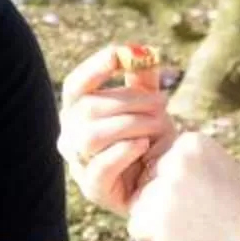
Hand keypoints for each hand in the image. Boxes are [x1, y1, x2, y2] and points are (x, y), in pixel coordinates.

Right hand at [57, 42, 176, 216]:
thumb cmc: (154, 143)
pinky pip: (99, 168)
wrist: (167, 185)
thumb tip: (141, 50)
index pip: (76, 87)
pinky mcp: (93, 190)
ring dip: (129, 125)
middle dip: (129, 101)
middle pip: (88, 109)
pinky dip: (123, 152)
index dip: (93, 68)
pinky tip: (143, 146)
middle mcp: (71, 138)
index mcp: (80, 114)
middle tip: (162, 103)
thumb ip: (144, 79)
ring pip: (90, 137)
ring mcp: (79, 166)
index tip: (118, 54)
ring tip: (157, 126)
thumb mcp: (151, 106)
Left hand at [122, 131, 239, 240]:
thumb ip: (186, 161)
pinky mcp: (156, 219)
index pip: (160, 164)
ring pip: (140, 205)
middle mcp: (176, 159)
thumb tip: (148, 159)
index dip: (179, 189)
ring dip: (159, 223)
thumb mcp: (218, 170)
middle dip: (165, 204)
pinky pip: (137, 228)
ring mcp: (165, 189)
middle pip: (147, 183)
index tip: (206, 199)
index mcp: (192, 142)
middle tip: (200, 217)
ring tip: (194, 228)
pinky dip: (155, 240)